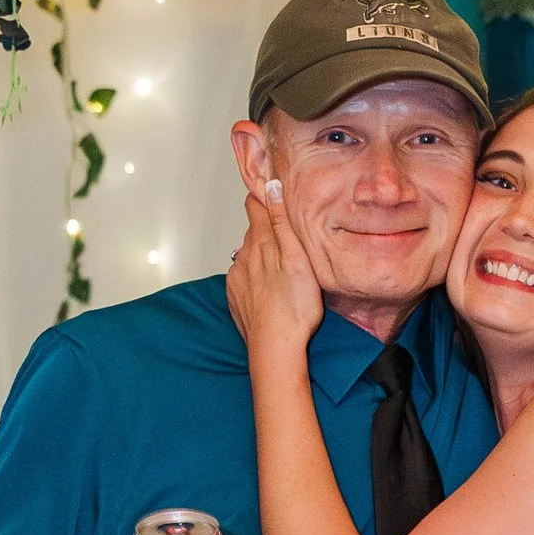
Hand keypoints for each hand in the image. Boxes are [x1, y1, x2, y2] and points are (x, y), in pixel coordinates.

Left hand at [225, 176, 325, 365]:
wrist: (275, 347)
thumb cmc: (294, 306)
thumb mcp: (297, 258)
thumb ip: (281, 221)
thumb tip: (270, 187)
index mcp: (260, 242)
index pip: (255, 206)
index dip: (264, 197)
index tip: (273, 194)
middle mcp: (243, 257)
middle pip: (253, 232)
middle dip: (267, 229)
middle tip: (288, 237)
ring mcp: (237, 278)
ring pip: (249, 256)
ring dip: (263, 256)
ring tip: (283, 268)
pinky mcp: (236, 297)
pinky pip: (245, 278)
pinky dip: (256, 278)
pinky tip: (272, 289)